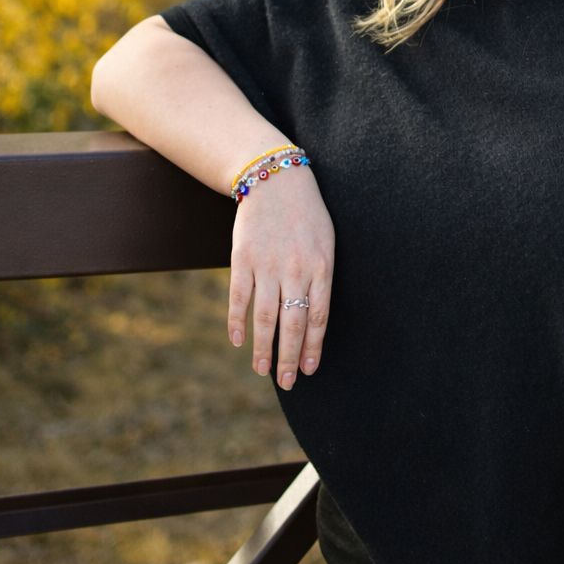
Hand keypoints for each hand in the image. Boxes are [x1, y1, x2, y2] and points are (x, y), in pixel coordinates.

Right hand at [227, 167, 335, 389]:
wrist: (276, 180)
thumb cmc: (306, 215)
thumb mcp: (326, 242)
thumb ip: (321, 278)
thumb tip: (314, 321)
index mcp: (321, 266)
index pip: (318, 317)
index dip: (312, 347)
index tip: (308, 370)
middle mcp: (295, 269)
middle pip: (292, 324)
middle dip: (289, 358)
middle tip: (287, 383)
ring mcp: (267, 265)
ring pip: (266, 317)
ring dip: (263, 349)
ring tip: (263, 371)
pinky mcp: (243, 259)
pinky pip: (239, 298)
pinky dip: (237, 322)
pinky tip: (238, 341)